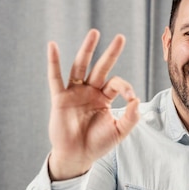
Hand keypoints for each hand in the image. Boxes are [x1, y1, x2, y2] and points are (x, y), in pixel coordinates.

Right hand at [46, 29, 139, 179]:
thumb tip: (136, 99)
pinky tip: (52, 46)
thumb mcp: (119, 132)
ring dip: (87, 49)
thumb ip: (131, 117)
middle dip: (111, 53)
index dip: (125, 87)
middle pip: (101, 67)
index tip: (130, 97)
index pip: (116, 83)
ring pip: (80, 66)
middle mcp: (89, 91)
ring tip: (95, 33)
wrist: (77, 156)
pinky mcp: (60, 98)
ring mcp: (74, 93)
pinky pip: (55, 77)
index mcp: (104, 97)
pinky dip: (53, 62)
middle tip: (121, 37)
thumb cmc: (98, 144)